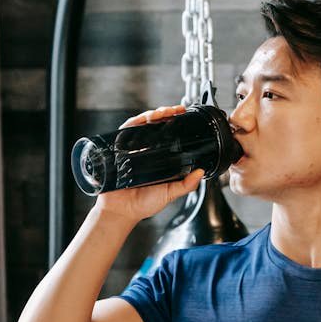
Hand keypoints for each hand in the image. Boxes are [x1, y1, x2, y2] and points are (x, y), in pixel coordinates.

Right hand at [95, 105, 204, 223]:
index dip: (176, 123)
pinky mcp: (119, 148)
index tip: (185, 115)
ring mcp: (133, 149)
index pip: (169, 135)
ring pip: (143, 125)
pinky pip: (127, 130)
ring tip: (164, 112)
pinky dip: (136, 121)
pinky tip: (145, 118)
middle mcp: (146, 151)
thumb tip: (201, 173)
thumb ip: (185, 185)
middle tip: (177, 110)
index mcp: (159, 159)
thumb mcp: (170, 193)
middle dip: (167, 114)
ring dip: (154, 114)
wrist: (121, 211)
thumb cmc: (143, 204)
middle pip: (157, 126)